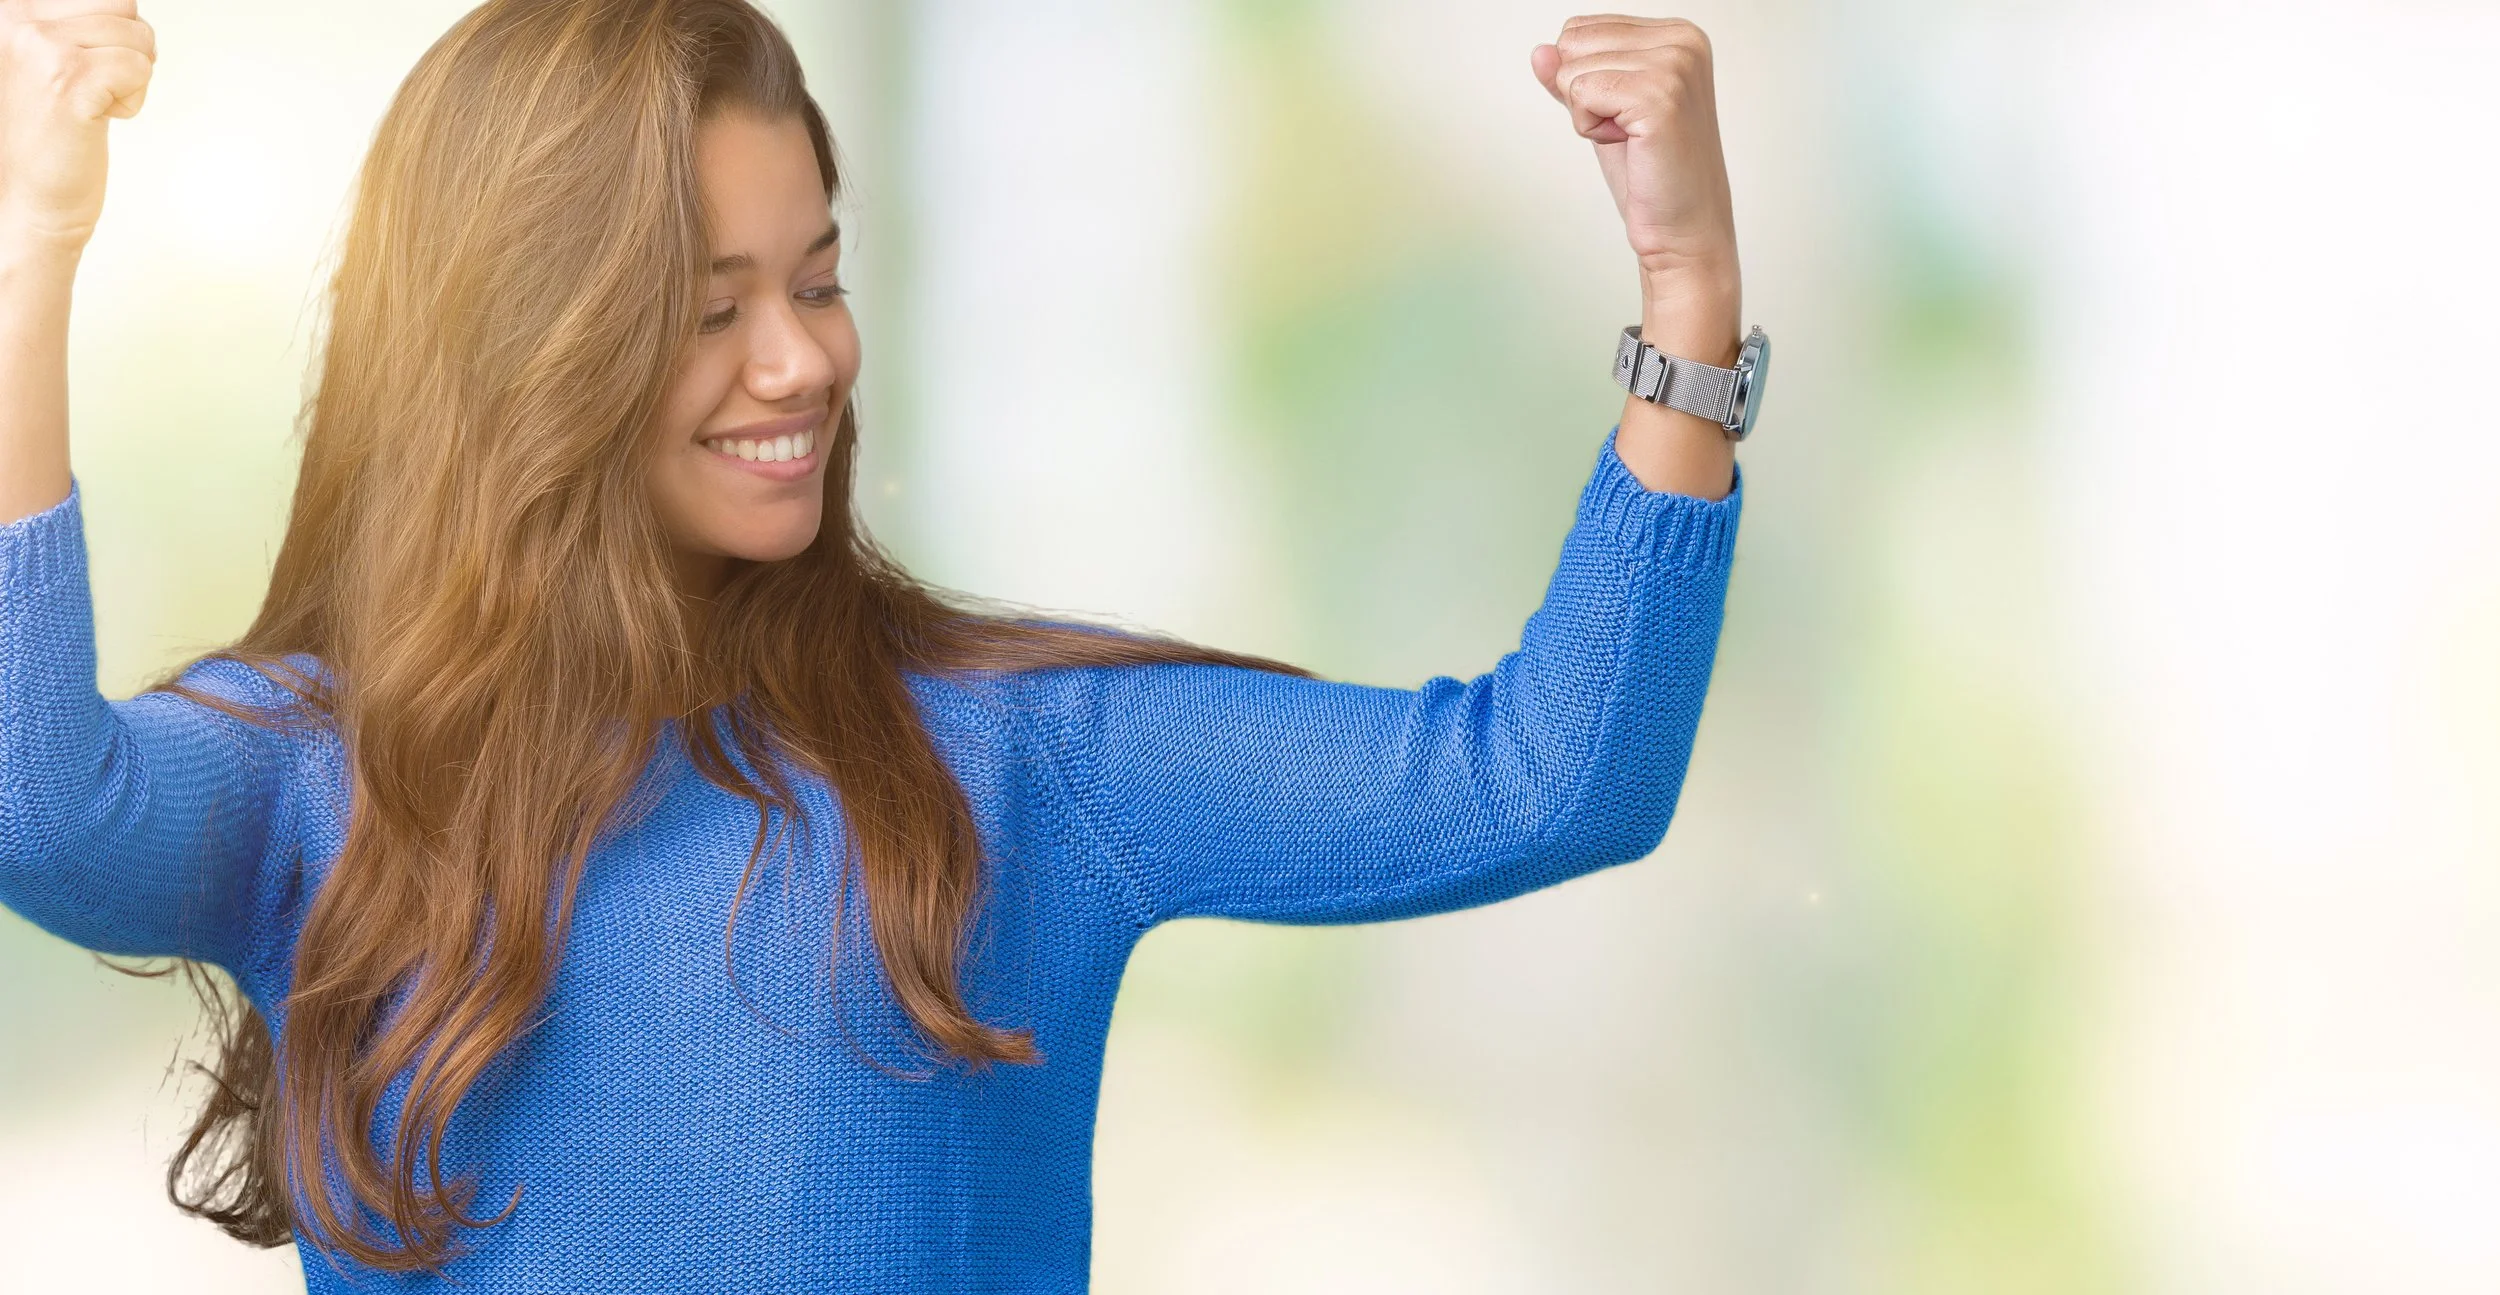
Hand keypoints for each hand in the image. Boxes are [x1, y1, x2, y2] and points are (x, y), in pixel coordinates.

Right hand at [0, 0, 154, 251]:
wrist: (24, 201)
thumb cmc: (45, 134)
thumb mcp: (45, 58)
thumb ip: (73, 25)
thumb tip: (122, 5)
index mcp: (11, 11)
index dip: (110, 28)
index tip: (85, 67)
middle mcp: (17, 21)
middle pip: (121, 3)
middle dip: (127, 48)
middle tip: (93, 86)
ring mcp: (41, 48)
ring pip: (138, 36)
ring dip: (130, 76)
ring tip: (89, 104)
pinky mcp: (70, 81)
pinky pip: (139, 68)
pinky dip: (133, 99)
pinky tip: (97, 119)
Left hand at [1530, 16, 1737, 332]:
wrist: (1682, 229)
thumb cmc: (1652, 174)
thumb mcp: (1604, 111)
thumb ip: (1573, 76)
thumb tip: (1540, 52)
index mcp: (1677, 34)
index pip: (1581, 28)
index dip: (1585, 79)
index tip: (1626, 114)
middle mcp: (1682, 41)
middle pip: (1572, 41)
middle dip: (1583, 94)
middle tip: (1628, 130)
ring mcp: (1674, 65)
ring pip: (1571, 69)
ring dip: (1588, 114)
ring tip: (1631, 139)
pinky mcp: (1660, 96)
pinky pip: (1579, 93)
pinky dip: (1590, 128)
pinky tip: (1629, 145)